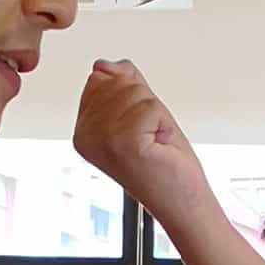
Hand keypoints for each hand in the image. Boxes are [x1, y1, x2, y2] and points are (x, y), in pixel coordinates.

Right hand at [73, 58, 213, 228]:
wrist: (181, 200)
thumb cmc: (164, 165)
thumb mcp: (140, 112)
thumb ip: (122, 84)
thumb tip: (103, 64)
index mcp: (83, 129)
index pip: (101, 77)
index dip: (131, 96)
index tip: (137, 127)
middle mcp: (86, 135)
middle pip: (118, 81)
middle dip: (144, 104)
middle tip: (148, 135)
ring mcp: (102, 139)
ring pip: (136, 91)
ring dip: (156, 114)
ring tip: (154, 140)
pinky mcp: (124, 142)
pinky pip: (151, 106)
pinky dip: (163, 122)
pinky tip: (158, 145)